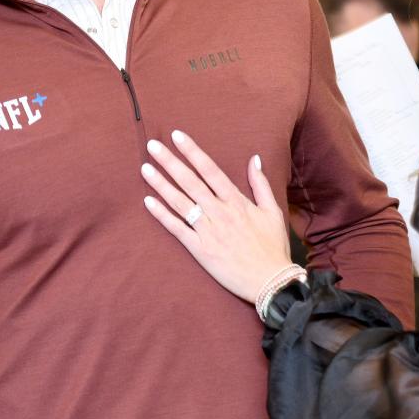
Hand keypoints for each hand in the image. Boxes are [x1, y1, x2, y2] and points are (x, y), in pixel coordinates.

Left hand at [141, 130, 292, 303]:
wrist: (271, 282)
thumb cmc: (273, 246)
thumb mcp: (272, 211)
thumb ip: (260, 183)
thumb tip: (254, 157)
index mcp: (237, 201)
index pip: (210, 170)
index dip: (193, 151)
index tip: (178, 136)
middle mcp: (220, 213)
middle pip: (190, 182)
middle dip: (170, 162)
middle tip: (152, 146)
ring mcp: (208, 231)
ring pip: (180, 203)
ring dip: (161, 184)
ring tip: (145, 168)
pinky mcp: (200, 250)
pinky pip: (177, 229)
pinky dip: (162, 215)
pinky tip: (148, 202)